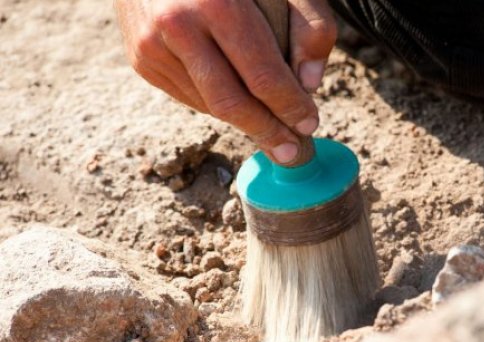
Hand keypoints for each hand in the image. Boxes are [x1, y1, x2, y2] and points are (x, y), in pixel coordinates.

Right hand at [114, 0, 336, 163]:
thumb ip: (310, 22)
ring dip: (244, 120)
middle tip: (291, 152)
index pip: (262, 75)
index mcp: (217, 3)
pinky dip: (217, 103)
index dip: (290, 106)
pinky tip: (237, 95)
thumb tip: (311, 83)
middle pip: (230, 102)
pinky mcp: (140, 56)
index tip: (310, 124)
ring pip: (209, 105)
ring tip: (272, 124)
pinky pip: (189, 96)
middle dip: (267, 132)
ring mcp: (151, 44)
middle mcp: (177, 25)